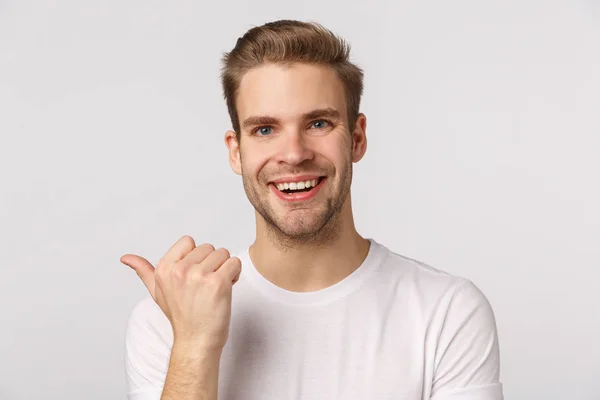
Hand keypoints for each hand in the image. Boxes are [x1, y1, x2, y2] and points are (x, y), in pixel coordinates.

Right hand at [120, 236, 241, 350]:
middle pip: (209, 247)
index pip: (188, 241)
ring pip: (223, 254)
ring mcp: (198, 276)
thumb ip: (144, 271)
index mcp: (164, 268)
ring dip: (225, 269)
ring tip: (215, 288)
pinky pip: (234, 263)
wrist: (196, 341)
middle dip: (212, 264)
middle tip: (206, 286)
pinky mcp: (217, 282)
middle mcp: (179, 270)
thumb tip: (125, 257)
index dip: (196, 257)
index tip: (194, 275)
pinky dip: (235, 274)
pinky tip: (226, 289)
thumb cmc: (181, 316)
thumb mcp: (157, 291)